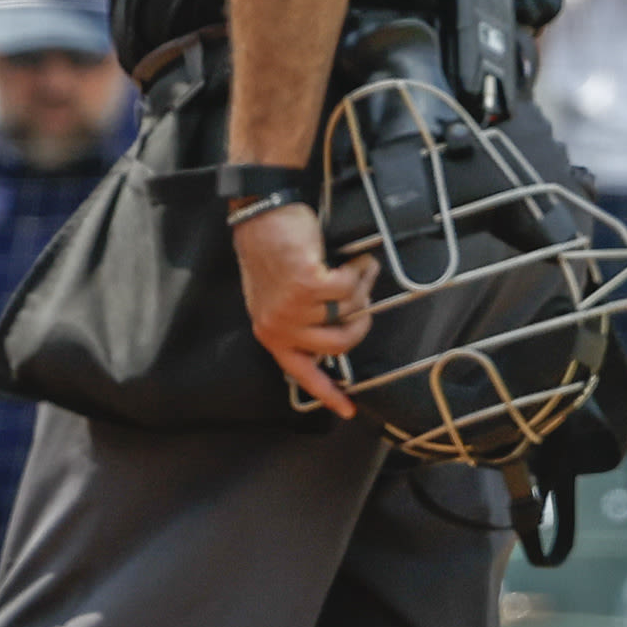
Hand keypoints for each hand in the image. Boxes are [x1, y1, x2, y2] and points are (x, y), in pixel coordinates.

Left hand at [235, 199, 375, 413]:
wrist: (263, 216)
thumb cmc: (274, 251)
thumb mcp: (279, 297)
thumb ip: (302, 320)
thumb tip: (339, 330)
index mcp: (273, 334)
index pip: (303, 373)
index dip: (329, 393)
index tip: (348, 410)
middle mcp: (280, 326)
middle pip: (341, 343)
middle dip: (361, 320)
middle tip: (363, 297)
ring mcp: (292, 307)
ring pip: (348, 310)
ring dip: (359, 287)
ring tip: (354, 268)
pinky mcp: (306, 284)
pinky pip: (349, 287)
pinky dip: (359, 271)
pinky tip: (354, 260)